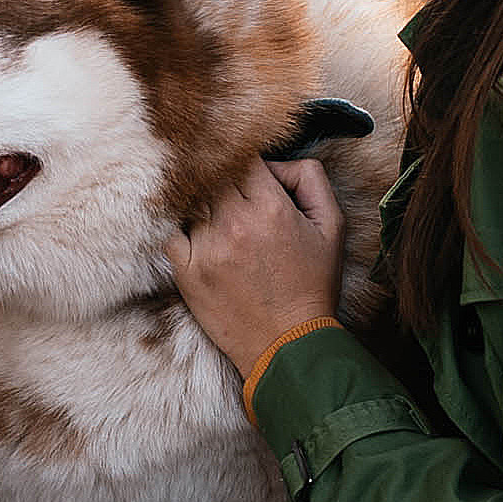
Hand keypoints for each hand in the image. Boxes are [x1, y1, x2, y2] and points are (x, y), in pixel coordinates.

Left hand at [165, 157, 345, 383]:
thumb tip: (279, 161)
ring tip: (222, 221)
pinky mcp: (186, 270)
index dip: (248, 163)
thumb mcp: (332, 227)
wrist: (287, 344)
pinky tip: (199, 239)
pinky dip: (181, 230)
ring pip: (192, 200)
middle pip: (215, 175)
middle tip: (236, 198)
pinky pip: (171, 232)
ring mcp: (205, 246)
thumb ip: (311, 179)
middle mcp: (234, 222)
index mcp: (270, 207)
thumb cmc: (312, 286)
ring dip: (204, 204)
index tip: (252, 177)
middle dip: (225, 181)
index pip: (244, 158)